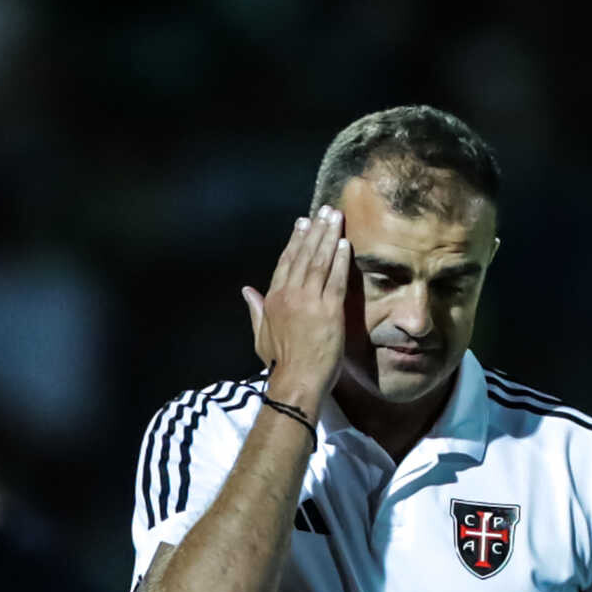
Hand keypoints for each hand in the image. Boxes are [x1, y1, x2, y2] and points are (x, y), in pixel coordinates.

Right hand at [241, 205, 350, 409]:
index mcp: (273, 298)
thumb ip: (255, 309)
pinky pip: (336, 279)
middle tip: (324, 211)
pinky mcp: (329, 311)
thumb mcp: (260, 334)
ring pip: (319, 262)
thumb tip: (246, 290)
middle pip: (304, 255)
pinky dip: (340, 260)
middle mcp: (289, 295)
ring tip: (335, 218)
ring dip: (328, 237)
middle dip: (315, 230)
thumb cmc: (280, 362)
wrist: (296, 381)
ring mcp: (309, 301)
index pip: (286, 262)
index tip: (303, 223)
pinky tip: (345, 244)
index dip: (295, 240)